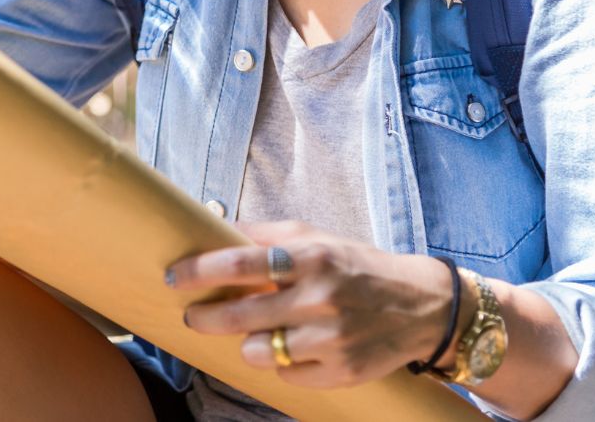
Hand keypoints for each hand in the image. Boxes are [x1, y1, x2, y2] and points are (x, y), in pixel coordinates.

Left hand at [166, 220, 457, 388]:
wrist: (421, 305)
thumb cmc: (354, 264)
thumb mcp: (315, 237)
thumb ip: (264, 233)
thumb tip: (210, 222)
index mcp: (311, 257)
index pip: (241, 262)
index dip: (200, 270)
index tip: (173, 275)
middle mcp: (321, 298)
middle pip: (242, 315)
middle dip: (206, 317)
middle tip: (193, 315)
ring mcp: (333, 339)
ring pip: (259, 351)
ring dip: (249, 343)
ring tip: (259, 331)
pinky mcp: (342, 371)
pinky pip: (286, 374)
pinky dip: (282, 363)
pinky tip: (294, 347)